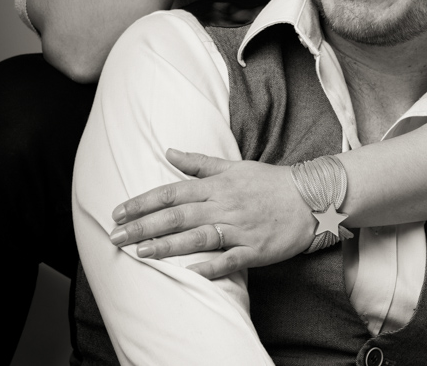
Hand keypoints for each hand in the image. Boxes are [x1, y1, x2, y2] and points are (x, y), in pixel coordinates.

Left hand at [109, 150, 314, 279]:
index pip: (172, 192)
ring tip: (141, 252)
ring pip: (198, 237)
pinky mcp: (255, 249)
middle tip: (115, 236)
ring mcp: (239, 228)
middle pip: (177, 216)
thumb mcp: (234, 166)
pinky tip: (190, 274)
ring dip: (168, 245)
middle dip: (144, 226)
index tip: (119, 212)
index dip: (143, 202)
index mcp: (217, 185)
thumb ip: (200, 162)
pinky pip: (229, 259)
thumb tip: (168, 151)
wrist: (311, 198)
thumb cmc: (269, 182)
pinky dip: (210, 266)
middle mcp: (224, 205)